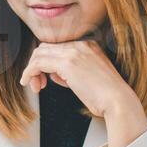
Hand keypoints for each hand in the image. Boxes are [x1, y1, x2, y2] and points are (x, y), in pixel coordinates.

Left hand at [20, 37, 138, 119]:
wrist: (118, 101)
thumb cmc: (105, 96)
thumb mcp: (87, 79)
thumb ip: (69, 73)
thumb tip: (53, 74)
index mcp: (88, 45)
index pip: (57, 47)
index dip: (46, 63)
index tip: (44, 79)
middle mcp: (81, 44)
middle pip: (45, 48)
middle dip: (36, 66)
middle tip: (37, 84)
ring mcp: (74, 52)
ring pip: (39, 54)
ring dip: (32, 71)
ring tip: (35, 87)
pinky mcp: (67, 62)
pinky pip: (38, 63)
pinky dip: (29, 72)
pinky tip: (28, 83)